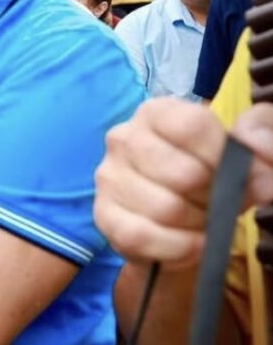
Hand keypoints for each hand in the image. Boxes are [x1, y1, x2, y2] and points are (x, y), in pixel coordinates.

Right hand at [93, 99, 272, 268]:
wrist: (185, 222)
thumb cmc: (214, 179)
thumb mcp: (245, 153)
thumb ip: (262, 139)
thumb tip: (257, 152)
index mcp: (157, 113)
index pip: (191, 125)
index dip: (222, 156)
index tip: (234, 172)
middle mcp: (124, 138)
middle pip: (182, 173)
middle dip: (212, 197)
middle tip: (217, 201)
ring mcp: (109, 177)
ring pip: (165, 209)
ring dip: (197, 224)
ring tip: (202, 221)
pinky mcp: (103, 215)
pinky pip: (142, 235)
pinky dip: (176, 247)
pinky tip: (189, 243)